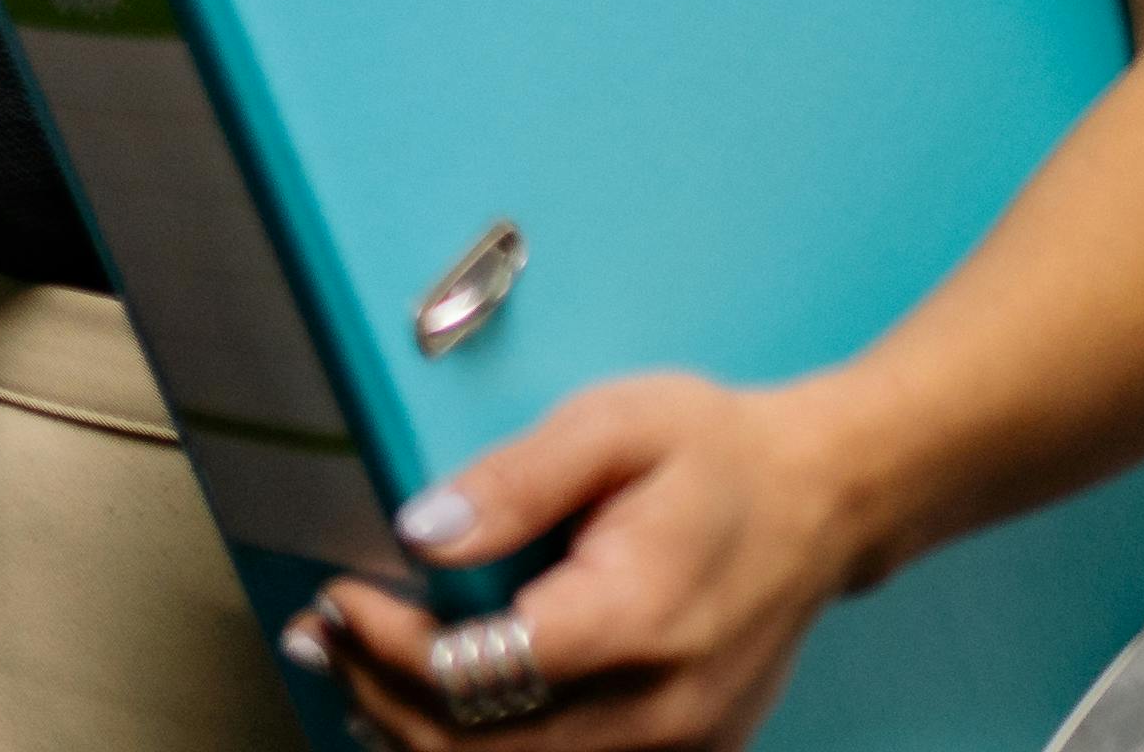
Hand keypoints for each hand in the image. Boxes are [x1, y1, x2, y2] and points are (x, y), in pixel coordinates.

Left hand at [297, 375, 873, 748]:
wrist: (826, 502)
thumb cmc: (714, 451)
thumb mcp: (612, 424)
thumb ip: (511, 482)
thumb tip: (417, 535)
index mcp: (635, 620)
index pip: (478, 671)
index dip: (387, 645)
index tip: (337, 593)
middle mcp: (660, 708)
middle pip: (484, 745)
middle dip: (382, 696)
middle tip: (317, 635)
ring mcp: (679, 743)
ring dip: (418, 733)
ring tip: (347, 673)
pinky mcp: (685, 750)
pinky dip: (481, 746)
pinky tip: (424, 707)